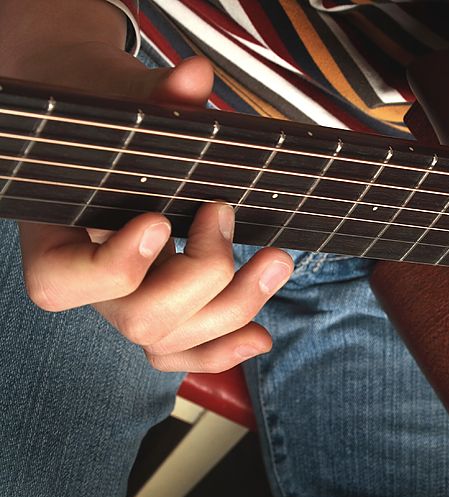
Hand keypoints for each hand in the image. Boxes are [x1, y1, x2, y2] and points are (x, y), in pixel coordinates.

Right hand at [9, 18, 292, 372]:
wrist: (108, 139)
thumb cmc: (108, 122)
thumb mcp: (125, 104)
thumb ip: (157, 98)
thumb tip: (194, 76)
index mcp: (56, 237)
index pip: (63, 283)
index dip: (117, 266)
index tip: (159, 221)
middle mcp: (90, 284)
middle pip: (139, 319)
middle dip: (201, 277)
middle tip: (225, 217)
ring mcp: (125, 305)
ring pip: (171, 341)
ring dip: (234, 309)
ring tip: (276, 261)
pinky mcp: (159, 314)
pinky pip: (182, 354)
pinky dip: (222, 350)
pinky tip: (261, 336)